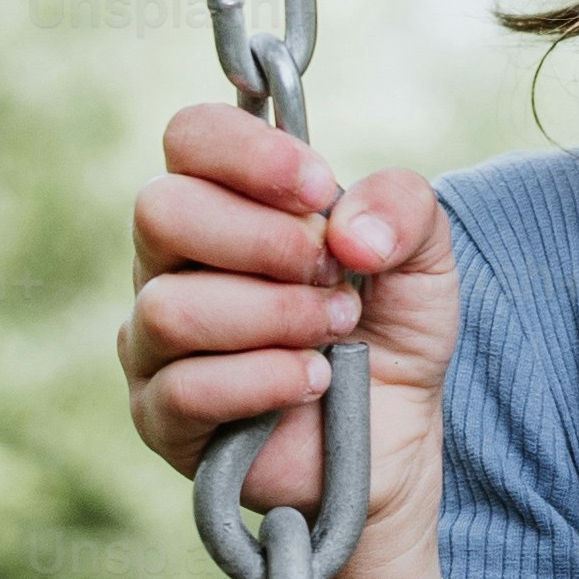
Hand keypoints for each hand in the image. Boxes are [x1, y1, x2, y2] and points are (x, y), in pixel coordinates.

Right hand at [115, 103, 457, 578]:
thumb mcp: (425, 260)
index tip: (321, 190)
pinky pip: (186, 387)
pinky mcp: (160, 416)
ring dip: (273, 317)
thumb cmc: (389, 335)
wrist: (392, 443)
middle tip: (332, 276)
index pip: (190, 136)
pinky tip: (313, 382)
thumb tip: (347, 229)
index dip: (252, 154)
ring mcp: (153, 342)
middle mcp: (169, 263)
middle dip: (265, 241)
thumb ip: (405, 209)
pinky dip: (265, 380)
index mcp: (221, 202)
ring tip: (332, 334)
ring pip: (170, 307)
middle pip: (161, 210)